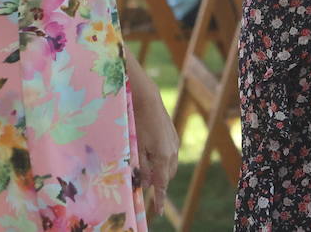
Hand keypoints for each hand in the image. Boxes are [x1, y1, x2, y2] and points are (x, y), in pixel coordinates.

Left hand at [132, 87, 179, 218]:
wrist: (148, 99)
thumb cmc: (138, 123)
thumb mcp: (136, 148)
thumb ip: (143, 167)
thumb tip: (147, 182)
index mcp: (163, 157)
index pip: (161, 185)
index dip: (158, 199)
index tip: (157, 212)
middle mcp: (172, 152)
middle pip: (167, 176)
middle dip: (158, 183)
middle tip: (145, 184)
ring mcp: (174, 143)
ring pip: (169, 165)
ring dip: (161, 171)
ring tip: (147, 169)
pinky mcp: (173, 135)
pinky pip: (170, 154)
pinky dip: (162, 160)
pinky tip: (152, 153)